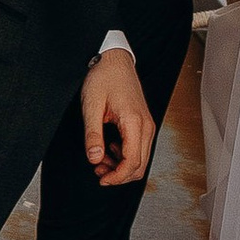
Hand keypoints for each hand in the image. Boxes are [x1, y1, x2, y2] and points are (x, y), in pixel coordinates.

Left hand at [80, 48, 154, 187]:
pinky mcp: (143, 123)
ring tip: (100, 160)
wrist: (114, 59)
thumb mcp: (92, 106)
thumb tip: (94, 159)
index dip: (117, 177)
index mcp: (135, 122)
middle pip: (140, 165)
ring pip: (141, 159)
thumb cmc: (104, 78)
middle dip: (119, 175)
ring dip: (121, 166)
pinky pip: (139, 148)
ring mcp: (147, 124)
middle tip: (98, 171)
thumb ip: (93, 135)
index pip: (132, 162)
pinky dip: (124, 156)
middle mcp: (146, 125)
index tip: (101, 179)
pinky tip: (109, 149)